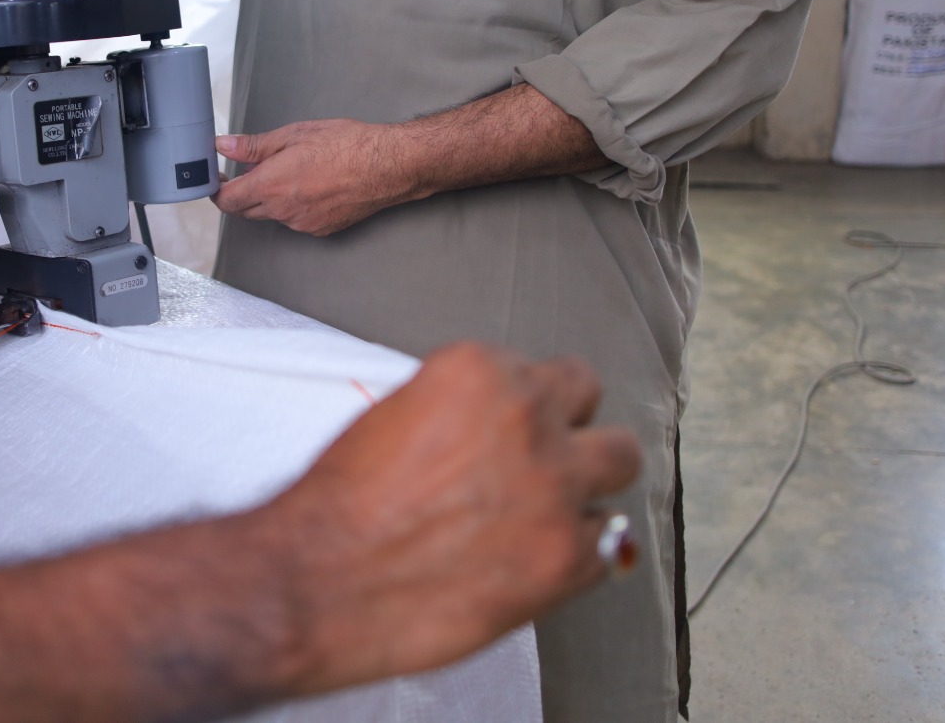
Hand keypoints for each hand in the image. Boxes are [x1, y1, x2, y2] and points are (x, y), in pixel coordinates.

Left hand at [213, 121, 422, 236]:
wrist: (388, 166)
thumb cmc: (347, 145)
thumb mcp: (294, 135)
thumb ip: (253, 146)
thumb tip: (224, 146)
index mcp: (272, 185)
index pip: (226, 200)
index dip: (217, 189)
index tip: (219, 177)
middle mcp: (283, 210)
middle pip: (245, 211)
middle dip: (241, 193)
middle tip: (252, 169)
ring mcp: (302, 224)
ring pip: (271, 215)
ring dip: (269, 198)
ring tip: (291, 171)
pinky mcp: (320, 230)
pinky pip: (294, 220)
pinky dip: (292, 205)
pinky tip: (310, 185)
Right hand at [270, 343, 641, 693]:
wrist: (323, 578)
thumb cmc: (341, 507)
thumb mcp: (396, 414)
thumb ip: (461, 410)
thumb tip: (491, 429)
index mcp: (477, 373)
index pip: (538, 367)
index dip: (526, 402)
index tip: (517, 424)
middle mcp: (526, 417)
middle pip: (590, 398)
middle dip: (568, 425)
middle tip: (545, 456)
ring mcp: (555, 487)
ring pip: (621, 462)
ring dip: (590, 482)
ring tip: (558, 505)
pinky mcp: (568, 556)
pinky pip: (608, 544)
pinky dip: (580, 554)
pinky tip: (540, 560)